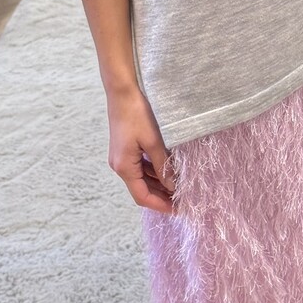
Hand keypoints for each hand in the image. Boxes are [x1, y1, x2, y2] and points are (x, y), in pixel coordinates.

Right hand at [106, 85, 177, 214]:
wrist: (122, 92)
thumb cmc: (136, 114)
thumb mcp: (154, 141)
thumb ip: (163, 165)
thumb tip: (172, 186)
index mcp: (124, 167)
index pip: (142, 197)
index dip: (160, 205)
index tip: (178, 209)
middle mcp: (119, 166)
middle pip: (141, 190)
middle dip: (161, 197)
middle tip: (182, 201)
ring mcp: (121, 158)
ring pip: (141, 179)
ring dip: (159, 185)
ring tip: (179, 188)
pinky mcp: (125, 150)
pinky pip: (140, 168)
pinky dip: (154, 172)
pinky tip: (168, 171)